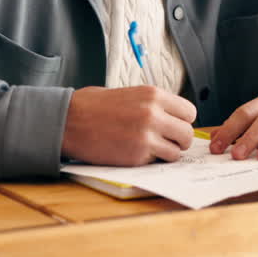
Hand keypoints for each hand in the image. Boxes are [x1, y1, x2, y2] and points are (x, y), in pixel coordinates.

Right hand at [61, 85, 196, 165]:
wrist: (68, 121)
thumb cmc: (93, 106)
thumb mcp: (130, 93)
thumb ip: (153, 104)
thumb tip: (172, 117)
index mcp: (153, 95)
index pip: (189, 112)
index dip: (182, 121)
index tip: (172, 126)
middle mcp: (153, 114)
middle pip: (188, 134)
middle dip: (178, 140)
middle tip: (165, 141)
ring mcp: (146, 136)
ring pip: (177, 152)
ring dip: (167, 153)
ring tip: (150, 149)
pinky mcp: (136, 155)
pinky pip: (158, 163)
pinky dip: (151, 161)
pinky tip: (135, 153)